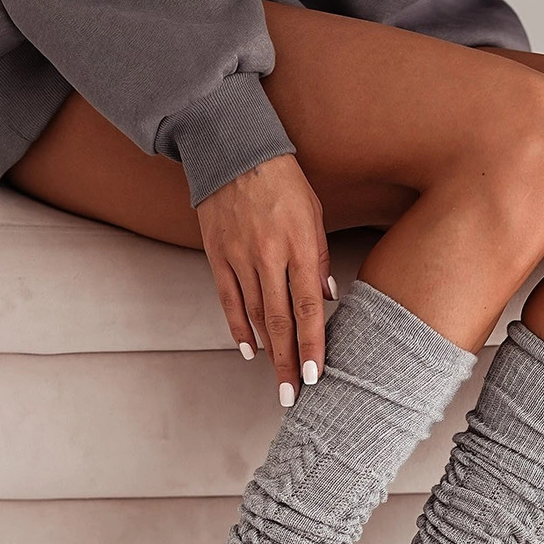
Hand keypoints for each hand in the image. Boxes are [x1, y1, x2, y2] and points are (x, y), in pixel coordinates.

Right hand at [195, 152, 337, 406]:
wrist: (232, 147)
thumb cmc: (283, 181)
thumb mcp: (313, 214)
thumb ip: (320, 260)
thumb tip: (327, 300)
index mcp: (300, 246)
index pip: (308, 308)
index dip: (312, 345)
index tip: (315, 376)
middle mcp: (269, 256)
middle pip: (281, 321)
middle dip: (289, 362)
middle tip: (293, 396)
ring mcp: (239, 257)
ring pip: (256, 315)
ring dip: (269, 351)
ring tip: (279, 379)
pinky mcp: (217, 254)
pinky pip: (229, 300)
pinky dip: (239, 327)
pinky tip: (250, 350)